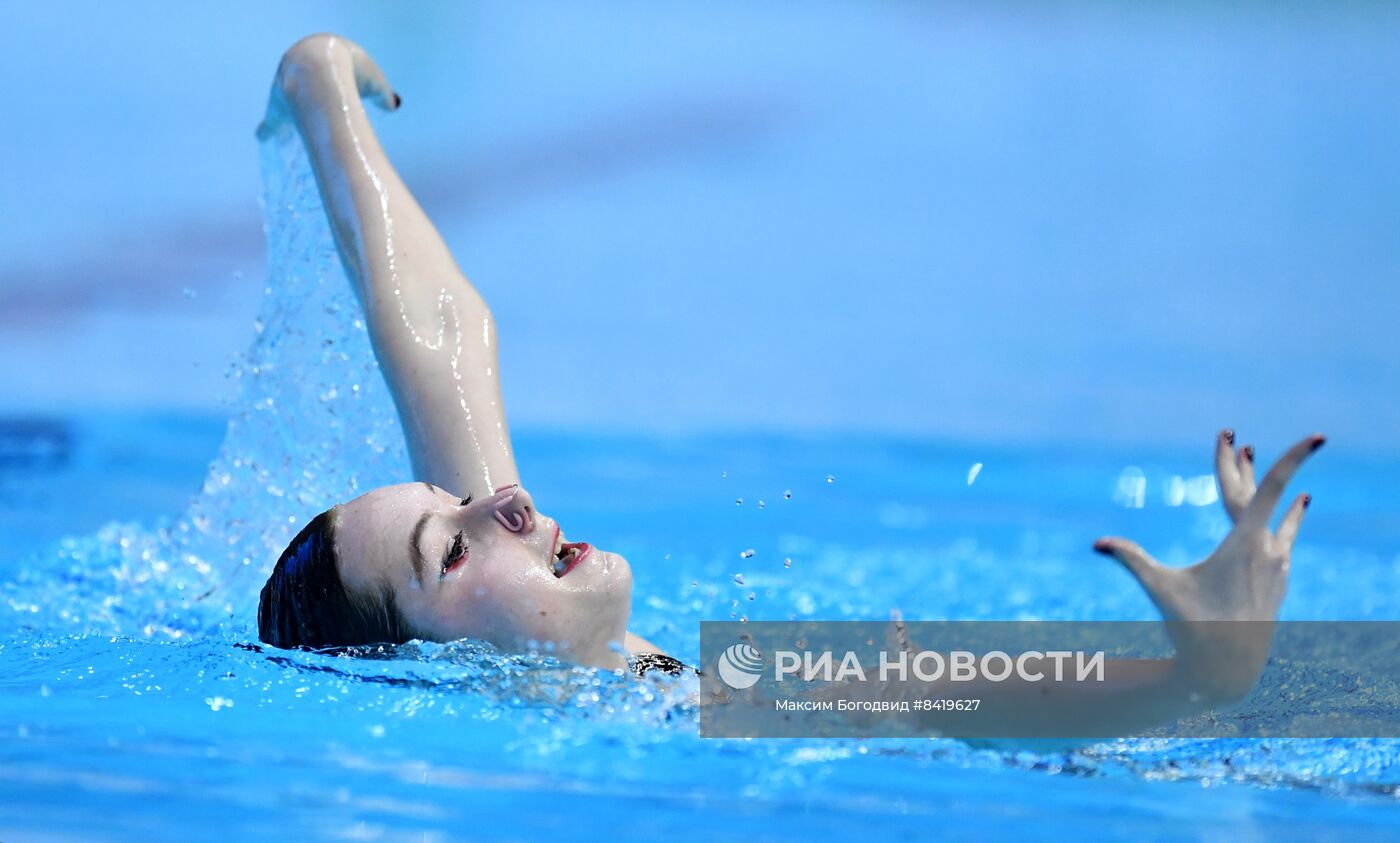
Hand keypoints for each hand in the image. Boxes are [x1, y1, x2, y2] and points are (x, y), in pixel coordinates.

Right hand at [1093, 430, 1324, 702]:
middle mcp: (1268, 550)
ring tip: (1261, 461)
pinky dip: (1287, 516)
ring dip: (1266, 487)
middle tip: (1234, 437)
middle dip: (1241, 464)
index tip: (1316, 437)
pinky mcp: (1278, 579)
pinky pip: (1284, 536)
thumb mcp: (1161, 588)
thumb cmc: (1193, 628)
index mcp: (1246, 544)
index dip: (1293, 459)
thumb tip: (1097, 543)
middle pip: (1258, 494)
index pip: (1272, 489)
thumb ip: (1131, 559)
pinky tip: (1295, 510)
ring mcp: (1276, 565)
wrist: (1228, 670)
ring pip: (1273, 515)